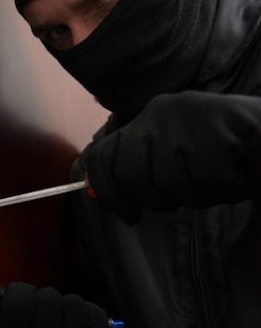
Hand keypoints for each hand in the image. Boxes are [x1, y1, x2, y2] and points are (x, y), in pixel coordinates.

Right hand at [0, 278, 114, 327]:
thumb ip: (2, 315)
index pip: (18, 303)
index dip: (21, 292)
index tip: (23, 297)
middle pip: (47, 298)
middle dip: (47, 300)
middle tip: (47, 314)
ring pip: (72, 301)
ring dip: (68, 306)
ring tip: (66, 324)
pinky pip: (93, 311)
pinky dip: (89, 314)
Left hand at [83, 91, 260, 220]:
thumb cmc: (220, 153)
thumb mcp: (173, 155)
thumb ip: (139, 167)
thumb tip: (93, 192)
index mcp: (147, 118)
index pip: (102, 155)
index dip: (105, 190)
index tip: (127, 214)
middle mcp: (160, 112)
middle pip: (130, 175)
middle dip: (156, 198)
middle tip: (185, 194)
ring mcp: (185, 119)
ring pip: (169, 184)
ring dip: (197, 194)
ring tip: (216, 178)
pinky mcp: (213, 131)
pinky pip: (205, 182)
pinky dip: (223, 188)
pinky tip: (235, 171)